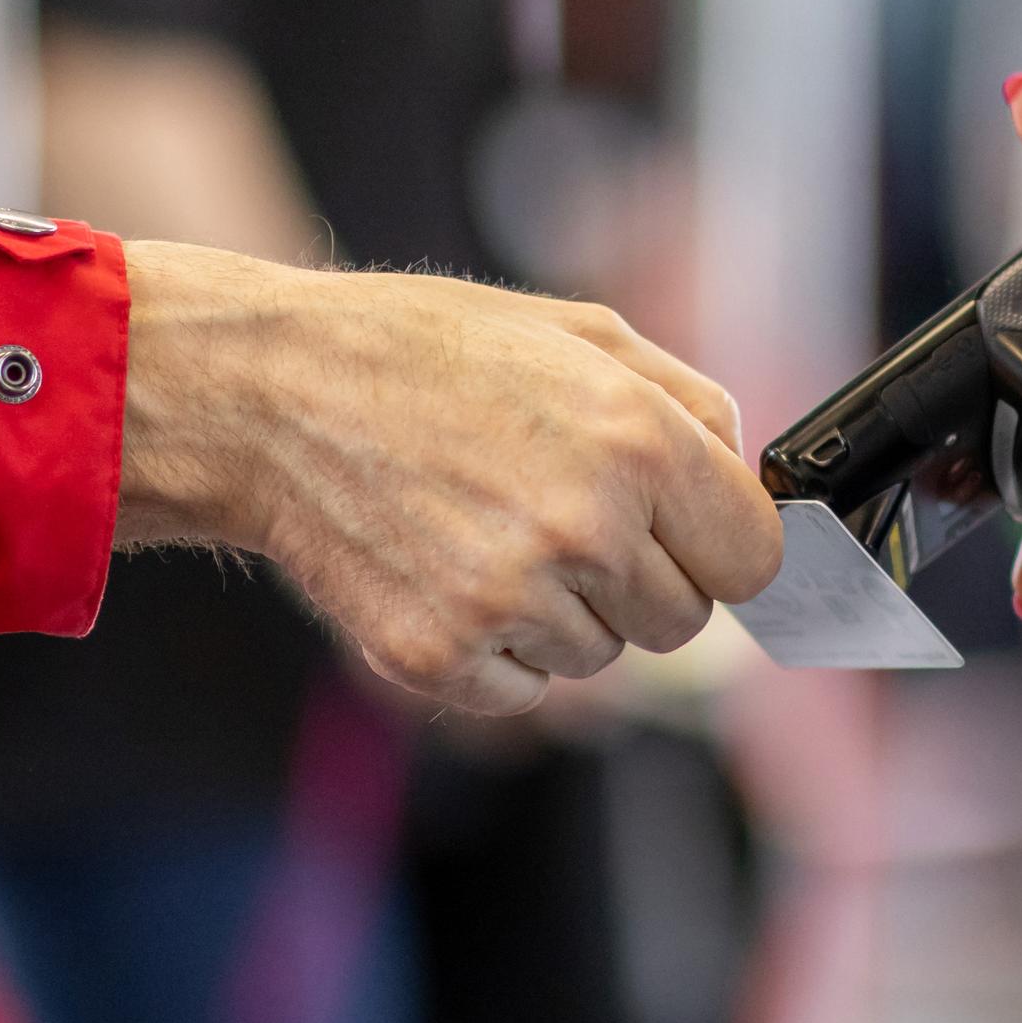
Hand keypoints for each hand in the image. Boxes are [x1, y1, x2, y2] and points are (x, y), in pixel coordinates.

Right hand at [114, 241, 783, 714]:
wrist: (268, 397)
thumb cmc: (424, 354)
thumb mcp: (578, 334)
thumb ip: (688, 403)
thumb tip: (746, 476)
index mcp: (636, 441)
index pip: (753, 559)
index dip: (722, 545)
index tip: (687, 533)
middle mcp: (586, 530)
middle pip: (684, 621)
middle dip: (643, 579)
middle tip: (566, 518)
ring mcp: (510, 602)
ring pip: (602, 657)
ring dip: (565, 610)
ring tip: (489, 528)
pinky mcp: (440, 658)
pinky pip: (526, 689)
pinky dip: (499, 650)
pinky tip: (448, 571)